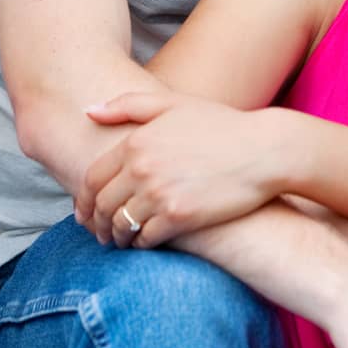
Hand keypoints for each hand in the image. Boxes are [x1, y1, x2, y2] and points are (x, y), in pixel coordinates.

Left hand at [73, 88, 282, 246]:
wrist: (264, 151)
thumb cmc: (222, 125)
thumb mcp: (174, 103)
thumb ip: (128, 105)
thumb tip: (88, 110)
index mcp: (136, 141)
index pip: (92, 179)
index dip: (83, 201)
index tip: (86, 213)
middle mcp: (142, 168)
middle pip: (102, 206)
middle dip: (96, 224)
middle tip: (99, 234)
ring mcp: (159, 193)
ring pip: (120, 226)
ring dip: (116, 238)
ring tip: (120, 242)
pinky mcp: (179, 216)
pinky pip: (146, 239)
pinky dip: (141, 244)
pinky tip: (145, 243)